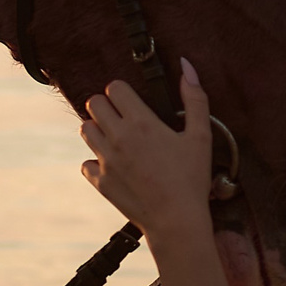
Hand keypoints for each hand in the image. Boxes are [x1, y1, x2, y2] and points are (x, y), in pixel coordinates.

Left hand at [80, 60, 213, 241]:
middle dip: (107, 106)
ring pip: (84, 129)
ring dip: (98, 129)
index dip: (123, 91)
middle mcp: (117, 137)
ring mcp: (105, 160)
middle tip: (124, 118)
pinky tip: (114, 166)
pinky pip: (85, 163)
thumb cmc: (192, 178)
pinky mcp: (100, 181)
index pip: (113, 88)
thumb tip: (186, 64)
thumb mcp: (201, 136)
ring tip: (117, 138)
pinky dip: (95, 162)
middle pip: (94, 104)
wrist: (176, 221)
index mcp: (140, 122)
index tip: (134, 102)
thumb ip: (195, 98)